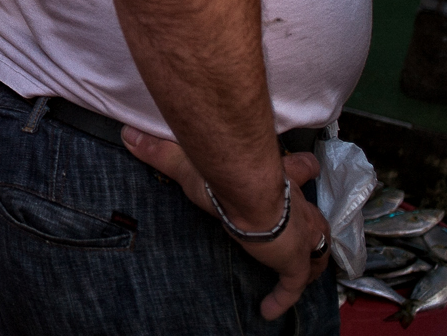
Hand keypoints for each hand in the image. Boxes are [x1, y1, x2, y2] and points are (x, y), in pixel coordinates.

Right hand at [122, 129, 329, 320]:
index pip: (298, 170)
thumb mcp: (190, 163)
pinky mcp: (294, 262)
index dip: (301, 169)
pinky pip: (293, 286)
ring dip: (313, 260)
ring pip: (318, 249)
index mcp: (279, 179)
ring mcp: (299, 236)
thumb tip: (129, 135)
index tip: (306, 167)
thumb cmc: (225, 173)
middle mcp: (296, 206)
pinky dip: (283, 298)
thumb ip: (160, 151)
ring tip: (304, 273)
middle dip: (312, 223)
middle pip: (314, 215)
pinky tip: (269, 310)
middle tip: (308, 232)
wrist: (248, 189)